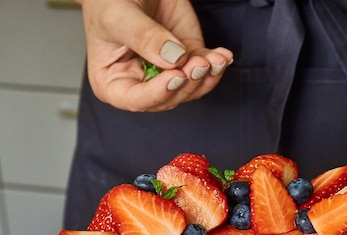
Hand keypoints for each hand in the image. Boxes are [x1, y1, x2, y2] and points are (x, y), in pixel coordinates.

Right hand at [80, 0, 232, 110]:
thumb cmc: (110, 1)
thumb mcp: (118, 16)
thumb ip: (143, 37)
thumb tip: (174, 59)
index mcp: (113, 81)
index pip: (136, 100)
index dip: (158, 94)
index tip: (176, 76)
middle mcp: (141, 83)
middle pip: (170, 98)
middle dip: (188, 83)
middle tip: (199, 63)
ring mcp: (166, 73)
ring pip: (192, 88)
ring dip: (206, 77)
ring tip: (214, 59)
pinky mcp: (187, 59)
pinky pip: (206, 70)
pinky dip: (217, 65)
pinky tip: (222, 55)